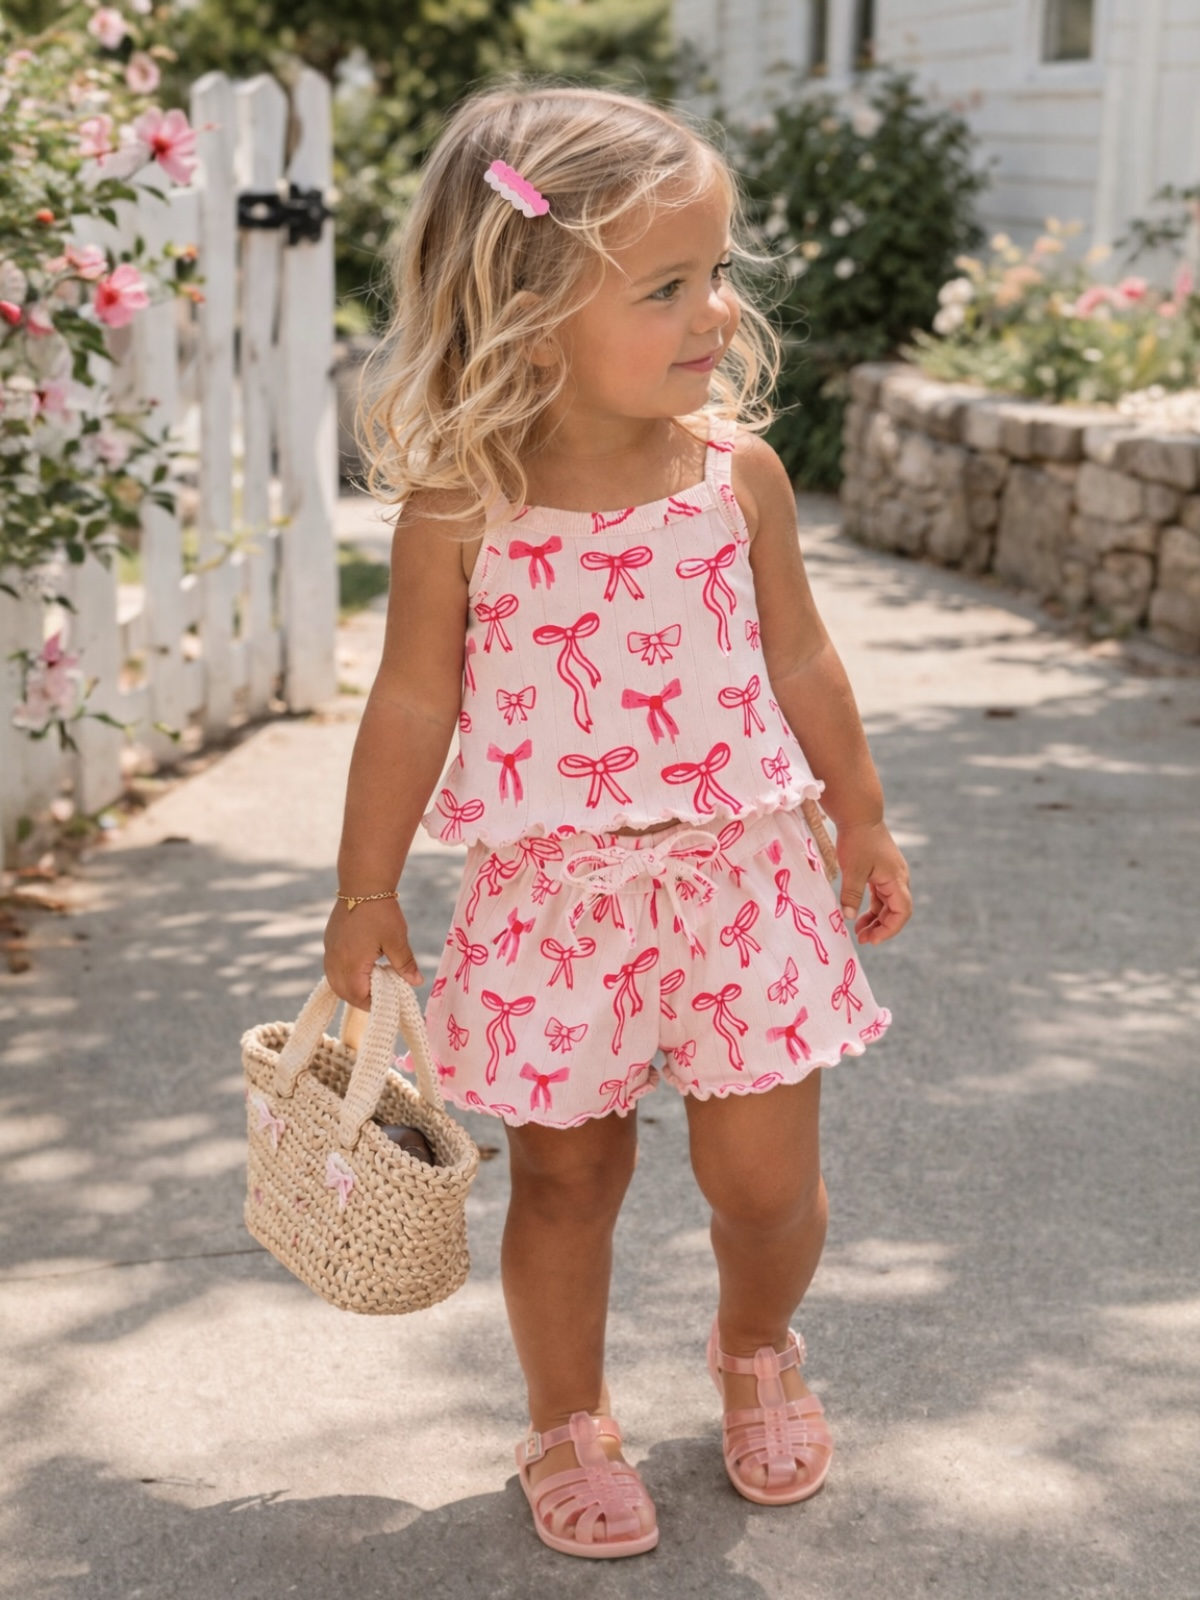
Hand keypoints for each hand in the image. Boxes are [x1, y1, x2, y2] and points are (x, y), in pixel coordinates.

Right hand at [323, 897, 422, 1008]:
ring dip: (351, 988)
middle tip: (382, 996)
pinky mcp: (329, 943)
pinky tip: (361, 969)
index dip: (373, 1003)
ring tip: (372, 983)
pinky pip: (332, 969)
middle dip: (361, 999)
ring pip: (335, 982)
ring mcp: (329, 952)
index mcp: (351, 963)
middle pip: (344, 992)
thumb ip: (405, 964)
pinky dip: (345, 976)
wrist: (363, 885)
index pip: (358, 996)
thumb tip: (417, 982)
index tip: (390, 1001)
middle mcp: (335, 961)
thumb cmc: (381, 913)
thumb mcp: (397, 940)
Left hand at [835, 821, 911, 945]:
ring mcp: (891, 875)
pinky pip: (880, 895)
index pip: (902, 912)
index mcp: (896, 879)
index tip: (873, 939)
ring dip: (875, 919)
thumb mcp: (852, 870)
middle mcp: (898, 878)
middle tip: (862, 939)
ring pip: (887, 904)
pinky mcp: (881, 871)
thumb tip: (849, 918)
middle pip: (895, 911)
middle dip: (881, 927)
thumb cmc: (857, 840)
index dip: (889, 929)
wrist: (859, 815)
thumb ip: (851, 895)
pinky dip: (871, 907)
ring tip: (859, 931)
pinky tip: (858, 915)